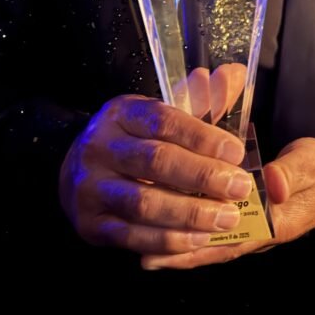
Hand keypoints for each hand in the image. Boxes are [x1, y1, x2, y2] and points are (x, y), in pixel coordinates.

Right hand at [59, 64, 253, 254]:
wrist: (75, 170)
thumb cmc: (133, 140)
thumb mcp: (160, 113)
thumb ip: (202, 100)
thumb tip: (235, 74)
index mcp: (122, 114)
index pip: (164, 122)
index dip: (203, 137)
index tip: (236, 152)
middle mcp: (100, 147)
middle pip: (156, 161)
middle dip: (203, 176)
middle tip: (239, 187)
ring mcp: (91, 187)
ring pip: (143, 202)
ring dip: (190, 213)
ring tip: (227, 217)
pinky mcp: (90, 223)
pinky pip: (132, 235)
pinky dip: (169, 240)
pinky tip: (199, 238)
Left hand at [139, 137, 314, 269]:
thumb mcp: (310, 164)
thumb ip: (289, 173)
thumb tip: (270, 183)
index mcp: (276, 222)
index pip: (233, 238)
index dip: (201, 244)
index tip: (168, 245)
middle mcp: (262, 233)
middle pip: (217, 248)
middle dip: (182, 253)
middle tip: (146, 256)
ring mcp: (256, 230)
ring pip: (215, 245)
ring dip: (183, 249)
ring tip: (147, 252)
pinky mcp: (252, 222)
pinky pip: (220, 235)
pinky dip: (196, 239)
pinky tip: (172, 236)